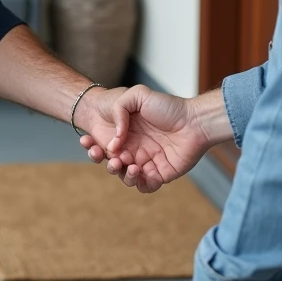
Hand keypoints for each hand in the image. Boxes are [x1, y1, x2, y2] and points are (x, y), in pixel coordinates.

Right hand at [79, 85, 211, 193]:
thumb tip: (115, 137)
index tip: (87, 141)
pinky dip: (138, 183)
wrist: (194, 121)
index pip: (105, 145)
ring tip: (127, 163)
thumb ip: (119, 109)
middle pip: (112, 163)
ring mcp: (148, 163)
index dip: (93, 146)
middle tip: (111, 155)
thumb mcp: (138, 95)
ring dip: (120, 173)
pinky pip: (145, 186)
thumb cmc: (168, 107)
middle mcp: (135, 149)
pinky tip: (138, 171)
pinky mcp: (161, 174)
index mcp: (127, 134)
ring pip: (126, 177)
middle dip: (105, 162)